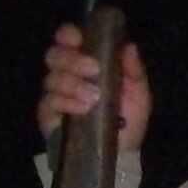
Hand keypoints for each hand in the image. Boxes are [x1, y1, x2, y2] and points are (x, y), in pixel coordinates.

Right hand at [39, 25, 150, 149]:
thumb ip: (133, 71)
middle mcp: (67, 74)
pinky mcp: (48, 116)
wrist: (121, 153)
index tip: (78, 38)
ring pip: (51, 78)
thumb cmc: (128, 118)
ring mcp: (55, 95)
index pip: (67, 39)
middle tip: (94, 70)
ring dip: (74, 85)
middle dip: (73, 60)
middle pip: (54, 55)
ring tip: (94, 98)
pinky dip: (66, 102)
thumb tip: (128, 46)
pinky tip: (82, 109)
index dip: (68, 34)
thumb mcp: (138, 94)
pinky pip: (49, 102)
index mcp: (87, 62)